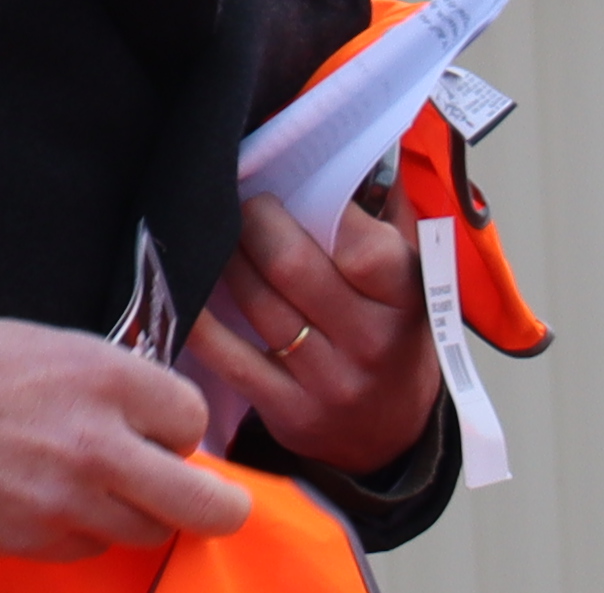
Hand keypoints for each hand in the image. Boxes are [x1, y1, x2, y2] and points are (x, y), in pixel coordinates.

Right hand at [0, 315, 251, 554]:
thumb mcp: (52, 347)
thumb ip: (115, 388)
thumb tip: (166, 431)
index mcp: (108, 378)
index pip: (194, 421)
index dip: (178, 429)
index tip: (157, 429)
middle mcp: (101, 444)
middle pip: (206, 506)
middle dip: (217, 507)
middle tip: (212, 503)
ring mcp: (71, 500)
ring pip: (149, 532)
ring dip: (136, 514)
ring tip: (89, 483)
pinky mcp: (40, 539)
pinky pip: (93, 547)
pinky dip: (85, 530)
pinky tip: (45, 499)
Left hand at [182, 198, 441, 481]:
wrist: (391, 438)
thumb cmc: (393, 338)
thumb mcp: (414, 283)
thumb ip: (394, 218)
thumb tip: (368, 143)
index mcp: (406, 302)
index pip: (359, 245)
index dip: (319, 206)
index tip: (295, 185)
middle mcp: (371, 344)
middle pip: (290, 264)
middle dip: (254, 221)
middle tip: (243, 203)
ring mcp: (330, 384)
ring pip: (254, 301)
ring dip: (224, 257)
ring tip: (218, 236)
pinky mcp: (289, 413)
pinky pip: (224, 352)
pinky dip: (198, 313)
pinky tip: (189, 284)